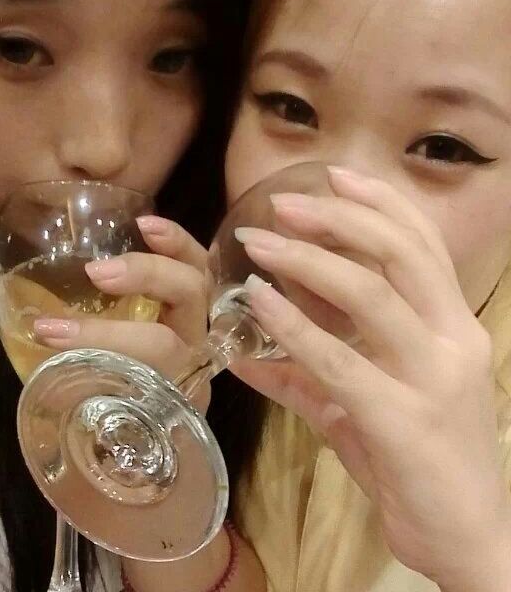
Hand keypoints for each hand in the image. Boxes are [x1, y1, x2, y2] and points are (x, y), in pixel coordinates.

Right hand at [33, 216, 210, 411]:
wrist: (150, 432)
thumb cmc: (106, 411)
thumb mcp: (73, 395)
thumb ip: (43, 356)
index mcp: (166, 385)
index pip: (150, 356)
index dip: (102, 337)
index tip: (48, 330)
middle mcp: (191, 356)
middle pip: (185, 306)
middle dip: (144, 282)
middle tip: (96, 271)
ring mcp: (198, 329)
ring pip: (201, 284)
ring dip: (170, 254)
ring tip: (141, 227)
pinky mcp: (197, 309)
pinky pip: (202, 272)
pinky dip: (180, 246)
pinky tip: (150, 226)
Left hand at [234, 167, 510, 590]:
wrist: (468, 539)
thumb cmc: (419, 465)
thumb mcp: (363, 407)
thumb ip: (309, 375)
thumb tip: (247, 353)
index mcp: (454, 327)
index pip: (422, 245)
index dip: (381, 203)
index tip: (335, 176)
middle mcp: (455, 340)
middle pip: (400, 254)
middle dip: (340, 219)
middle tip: (283, 204)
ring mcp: (435, 378)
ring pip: (372, 295)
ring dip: (308, 261)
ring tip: (259, 243)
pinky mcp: (405, 421)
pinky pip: (341, 361)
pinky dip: (295, 326)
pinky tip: (259, 303)